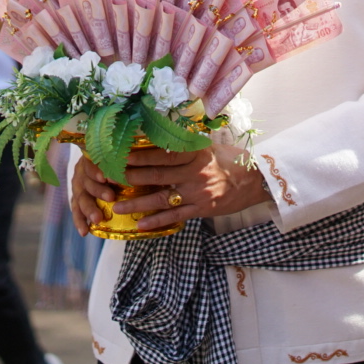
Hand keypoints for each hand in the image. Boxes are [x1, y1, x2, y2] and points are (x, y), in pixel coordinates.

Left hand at [70, 143, 271, 234]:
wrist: (255, 181)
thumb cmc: (229, 161)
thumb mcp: (209, 147)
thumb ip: (186, 146)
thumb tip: (159, 138)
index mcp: (195, 152)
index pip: (161, 152)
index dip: (139, 154)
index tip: (119, 154)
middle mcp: (195, 171)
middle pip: (156, 174)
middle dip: (130, 177)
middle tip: (108, 178)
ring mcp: (198, 191)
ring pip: (161, 198)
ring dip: (137, 202)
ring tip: (117, 205)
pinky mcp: (201, 208)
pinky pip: (174, 216)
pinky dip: (156, 221)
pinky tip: (140, 225)